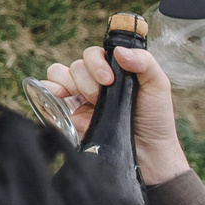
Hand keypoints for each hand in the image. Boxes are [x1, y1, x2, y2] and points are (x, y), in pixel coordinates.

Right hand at [44, 42, 190, 184]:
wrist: (146, 153)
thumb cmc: (155, 120)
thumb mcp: (158, 86)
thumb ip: (145, 62)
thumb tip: (119, 51)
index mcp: (112, 71)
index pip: (93, 54)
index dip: (97, 63)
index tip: (109, 80)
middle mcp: (93, 82)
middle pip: (75, 66)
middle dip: (88, 81)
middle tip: (101, 98)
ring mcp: (78, 98)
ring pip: (58, 75)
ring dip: (69, 84)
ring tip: (86, 101)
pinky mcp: (66, 114)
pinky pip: (46, 94)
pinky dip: (47, 91)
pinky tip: (63, 100)